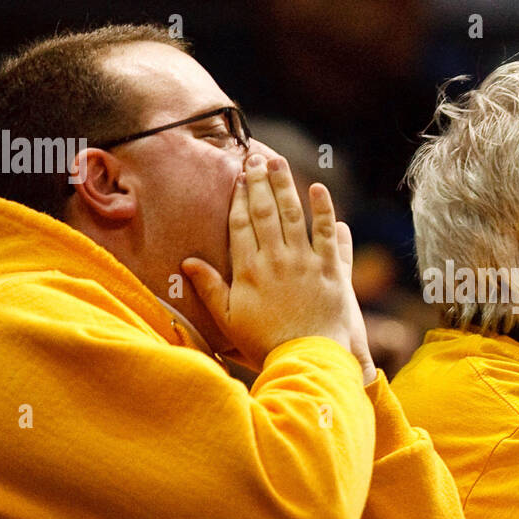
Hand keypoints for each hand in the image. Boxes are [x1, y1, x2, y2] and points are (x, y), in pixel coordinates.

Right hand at [182, 152, 374, 381]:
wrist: (306, 360)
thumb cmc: (264, 343)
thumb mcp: (229, 320)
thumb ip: (210, 288)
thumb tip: (187, 262)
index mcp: (248, 271)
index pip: (240, 225)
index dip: (238, 198)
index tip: (237, 176)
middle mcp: (275, 261)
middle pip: (265, 212)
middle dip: (259, 183)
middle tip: (255, 158)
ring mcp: (305, 264)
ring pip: (294, 216)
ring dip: (286, 186)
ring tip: (278, 163)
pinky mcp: (331, 270)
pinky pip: (328, 234)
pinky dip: (324, 211)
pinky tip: (319, 189)